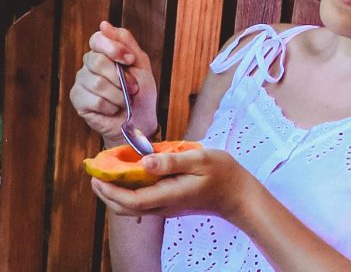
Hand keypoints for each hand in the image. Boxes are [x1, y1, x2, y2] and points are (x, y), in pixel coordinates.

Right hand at [70, 21, 157, 146]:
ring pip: (97, 83)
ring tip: (125, 100)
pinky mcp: (78, 100)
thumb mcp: (140, 64)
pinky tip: (113, 109)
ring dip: (118, 95)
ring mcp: (82, 82)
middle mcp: (89, 64)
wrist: (140, 121)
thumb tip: (104, 24)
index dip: (113, 48)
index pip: (98, 39)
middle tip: (133, 88)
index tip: (130, 60)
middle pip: (97, 61)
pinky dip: (110, 106)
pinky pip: (94, 100)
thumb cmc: (141, 93)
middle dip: (121, 77)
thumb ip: (125, 42)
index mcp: (104, 52)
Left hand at [90, 148, 251, 220]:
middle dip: (106, 194)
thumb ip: (171, 161)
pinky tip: (132, 176)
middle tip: (95, 174)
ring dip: (116, 194)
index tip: (95, 176)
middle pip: (126, 208)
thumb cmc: (222, 173)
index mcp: (169, 195)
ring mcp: (168, 207)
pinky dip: (130, 192)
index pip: (131, 199)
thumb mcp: (199, 159)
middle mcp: (165, 205)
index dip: (109, 190)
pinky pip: (143, 202)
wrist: (237, 195)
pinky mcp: (171, 204)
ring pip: (133, 208)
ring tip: (108, 175)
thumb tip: (143, 162)